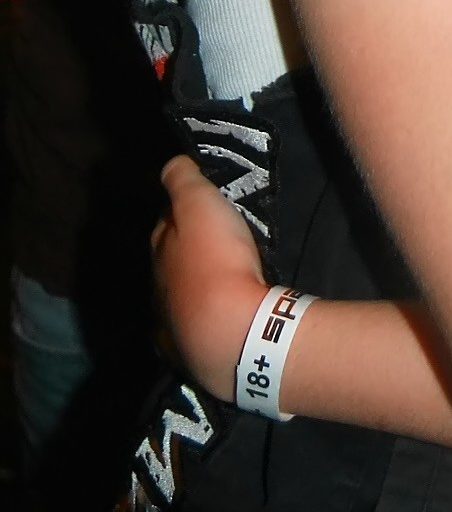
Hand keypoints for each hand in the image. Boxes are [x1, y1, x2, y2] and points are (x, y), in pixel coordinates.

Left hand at [153, 154, 267, 401]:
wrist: (232, 329)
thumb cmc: (217, 259)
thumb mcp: (200, 204)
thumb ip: (182, 179)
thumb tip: (171, 165)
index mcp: (160, 245)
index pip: (165, 219)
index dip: (182, 208)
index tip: (204, 202)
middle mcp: (158, 281)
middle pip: (170, 256)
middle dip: (186, 247)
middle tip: (217, 237)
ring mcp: (169, 317)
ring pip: (177, 291)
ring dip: (192, 282)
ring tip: (219, 274)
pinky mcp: (187, 347)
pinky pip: (184, 327)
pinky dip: (192, 318)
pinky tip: (205, 318)